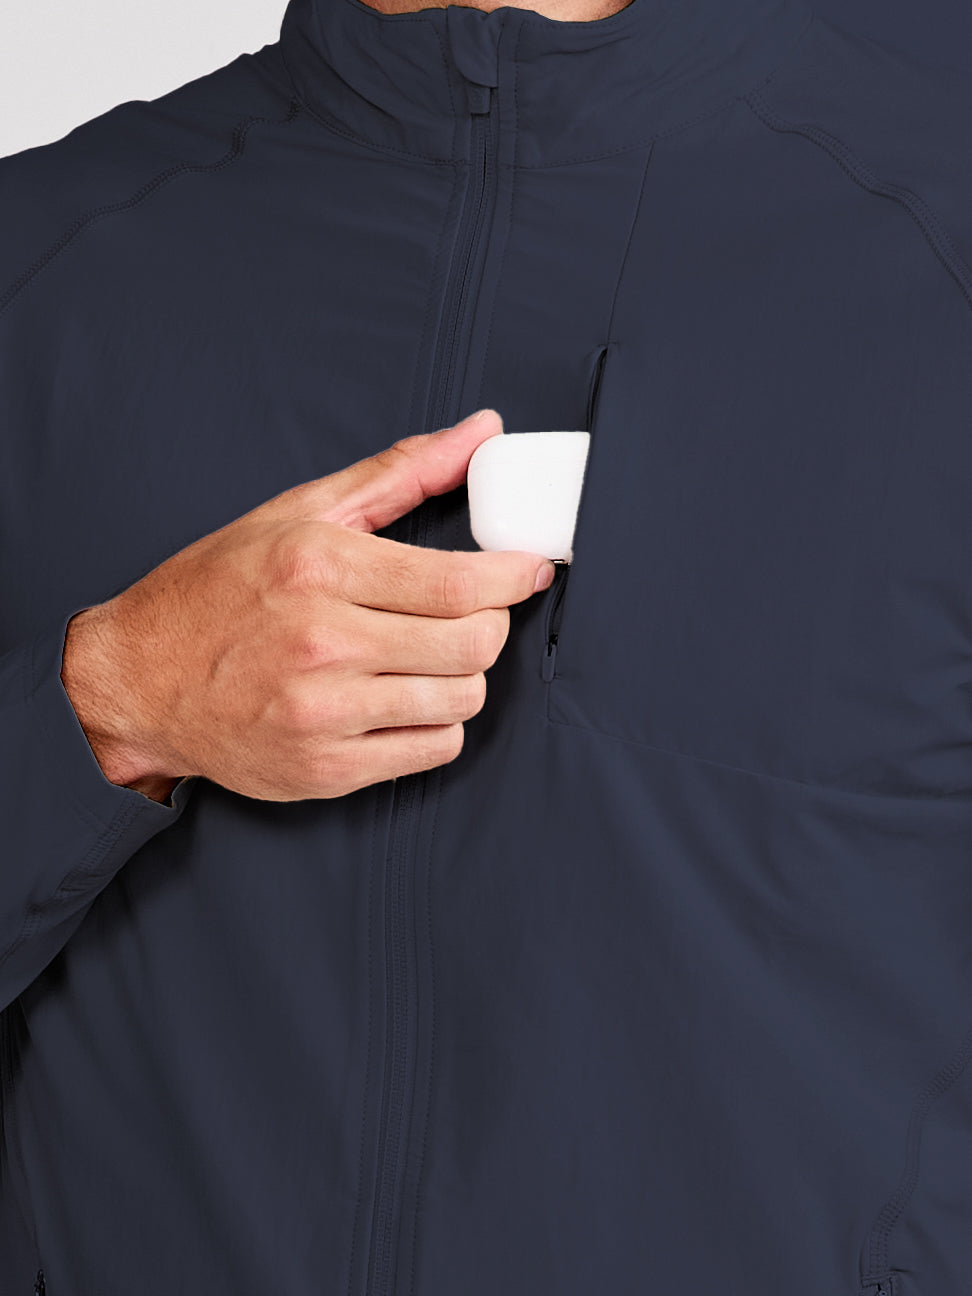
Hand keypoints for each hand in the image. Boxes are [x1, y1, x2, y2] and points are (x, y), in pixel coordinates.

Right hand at [60, 410, 555, 802]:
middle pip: (475, 643)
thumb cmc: (215, 593)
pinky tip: (405, 700)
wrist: (135, 683)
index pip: (461, 581)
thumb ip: (398, 474)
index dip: (514, 576)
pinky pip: (434, 750)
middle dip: (491, 625)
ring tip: (429, 658)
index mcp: (319, 567)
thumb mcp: (297, 513)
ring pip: (463, 700)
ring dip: (465, 676)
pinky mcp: (325, 769)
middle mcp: (322, 641)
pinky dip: (438, 724)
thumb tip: (481, 432)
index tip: (526, 570)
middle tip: (470, 614)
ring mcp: (323, 713)